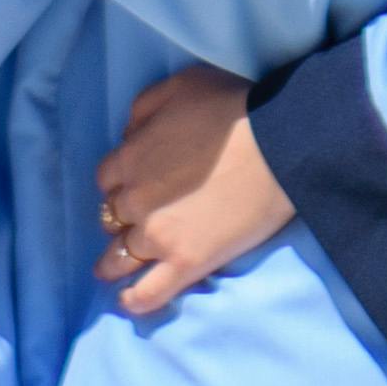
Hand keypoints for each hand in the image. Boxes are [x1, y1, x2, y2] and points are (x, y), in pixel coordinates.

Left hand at [92, 68, 293, 318]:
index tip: (135, 184)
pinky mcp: (186, 262)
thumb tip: (128, 135)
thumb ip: (143, 109)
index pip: (107, 178)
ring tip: (110, 270)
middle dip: (120, 218)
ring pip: (120, 257)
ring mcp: (159, 235)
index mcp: (131, 158)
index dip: (121, 181)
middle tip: (135, 220)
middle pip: (112, 217)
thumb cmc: (234, 107)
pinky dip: (134, 299)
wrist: (279, 143)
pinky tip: (128, 300)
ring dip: (112, 263)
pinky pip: (148, 292)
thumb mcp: (179, 85)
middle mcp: (136, 200)